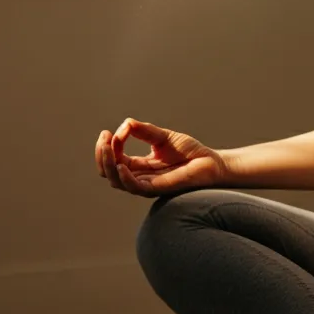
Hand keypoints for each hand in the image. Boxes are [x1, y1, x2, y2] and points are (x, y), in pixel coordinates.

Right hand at [94, 118, 228, 197]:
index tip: (107, 132)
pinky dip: (125, 177)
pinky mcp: (158, 188)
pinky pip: (135, 187)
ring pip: (117, 181)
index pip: (113, 160)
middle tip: (104, 138)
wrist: (211, 162)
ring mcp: (147, 184)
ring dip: (109, 164)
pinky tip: (122, 165)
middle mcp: (139, 177)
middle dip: (102, 155)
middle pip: (108, 172)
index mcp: (139, 166)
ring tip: (109, 147)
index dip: (106, 147)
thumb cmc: (189, 152)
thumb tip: (124, 125)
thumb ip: (143, 130)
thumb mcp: (162, 136)